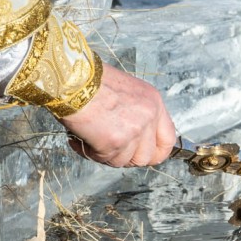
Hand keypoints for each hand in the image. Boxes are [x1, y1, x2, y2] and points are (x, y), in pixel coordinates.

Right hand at [60, 63, 175, 166]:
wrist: (72, 79)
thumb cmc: (91, 81)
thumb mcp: (126, 91)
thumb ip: (136, 114)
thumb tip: (133, 139)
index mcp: (154, 102)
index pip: (168, 139)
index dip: (156, 153)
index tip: (143, 156)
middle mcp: (148, 117)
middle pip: (146, 156)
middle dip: (126, 158)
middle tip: (108, 150)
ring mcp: (133, 132)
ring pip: (123, 161)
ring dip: (105, 155)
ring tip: (89, 139)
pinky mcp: (114, 143)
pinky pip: (104, 159)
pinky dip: (89, 153)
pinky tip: (78, 140)